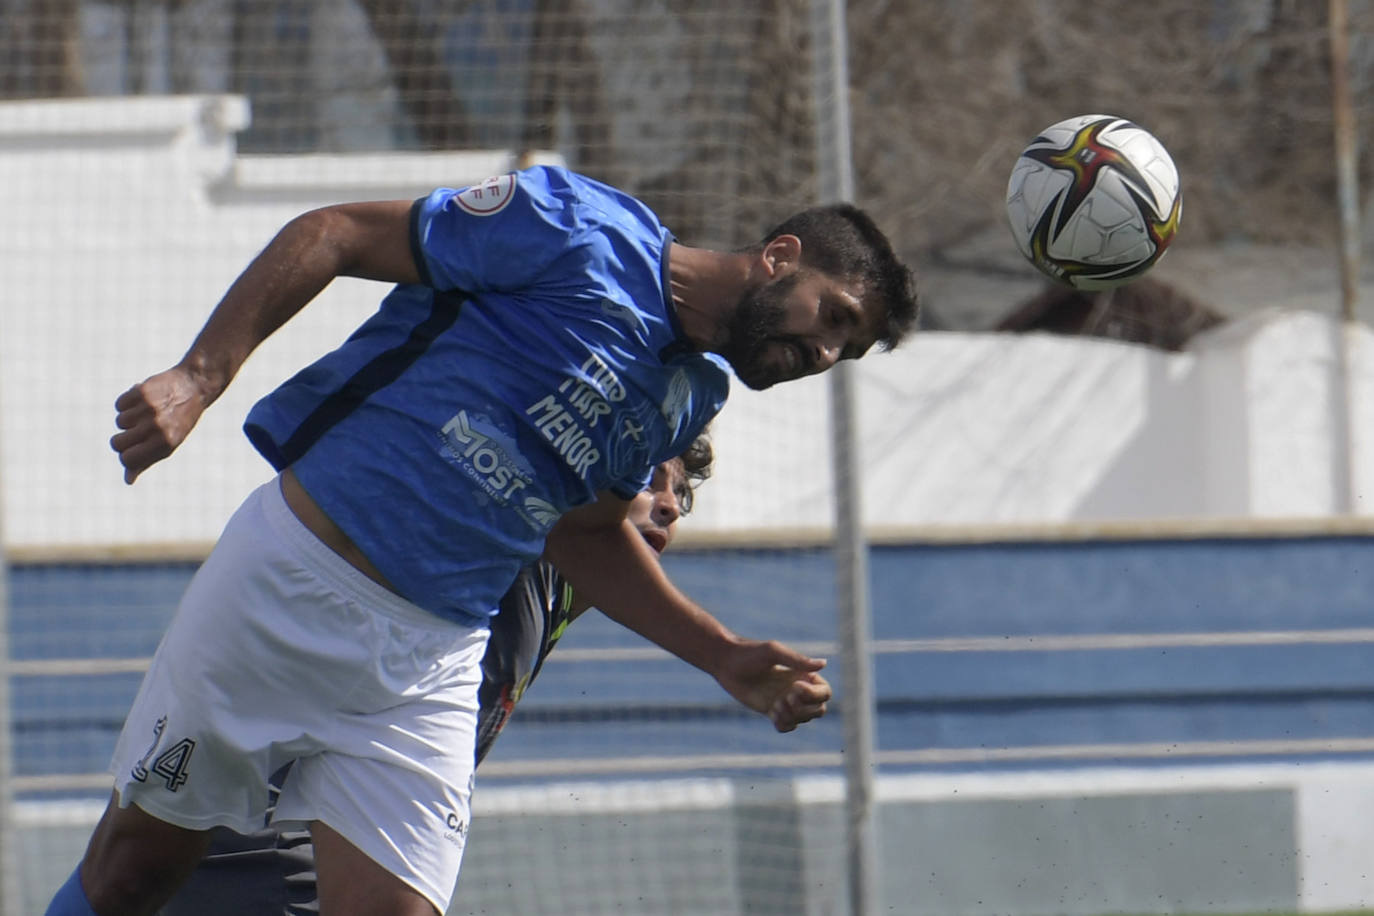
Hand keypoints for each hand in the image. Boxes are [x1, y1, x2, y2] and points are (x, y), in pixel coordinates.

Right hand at [110, 366, 210, 483]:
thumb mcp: (169, 443)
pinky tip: (143, 400)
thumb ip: (147, 461)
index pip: (127, 459)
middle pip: (117, 443)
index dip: (126, 455)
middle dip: (122, 438)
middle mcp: (157, 428)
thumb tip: (128, 481)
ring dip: (129, 417)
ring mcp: (149, 410)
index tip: (134, 447)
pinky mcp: (142, 392)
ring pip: (119, 422)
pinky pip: (119, 404)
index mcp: (165, 444)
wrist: (194, 386)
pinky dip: (127, 402)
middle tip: (137, 429)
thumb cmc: (180, 420)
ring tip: (148, 411)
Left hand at [713, 639, 830, 732]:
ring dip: (792, 716)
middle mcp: (798, 689)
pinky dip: (784, 725)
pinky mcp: (772, 711)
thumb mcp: (773, 652)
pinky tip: (771, 714)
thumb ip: (798, 660)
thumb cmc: (749, 653)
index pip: (825, 693)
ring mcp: (785, 701)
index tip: (794, 687)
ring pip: (804, 719)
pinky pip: (788, 727)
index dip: (814, 695)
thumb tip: (824, 663)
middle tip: (783, 699)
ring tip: (775, 705)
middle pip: (819, 709)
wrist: (726, 663)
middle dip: (804, 709)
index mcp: (803, 674)